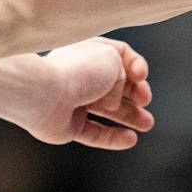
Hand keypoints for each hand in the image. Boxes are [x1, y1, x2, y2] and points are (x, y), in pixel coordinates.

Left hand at [16, 38, 154, 150]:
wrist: (44, 93)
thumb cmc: (78, 70)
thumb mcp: (114, 59)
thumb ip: (123, 77)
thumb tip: (114, 102)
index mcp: (88, 51)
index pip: (120, 55)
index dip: (136, 65)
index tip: (141, 75)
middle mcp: (80, 74)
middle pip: (115, 85)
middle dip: (135, 93)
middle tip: (145, 100)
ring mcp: (73, 101)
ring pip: (106, 110)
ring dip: (129, 116)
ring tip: (147, 124)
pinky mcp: (67, 125)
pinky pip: (94, 133)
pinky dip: (112, 137)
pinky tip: (130, 139)